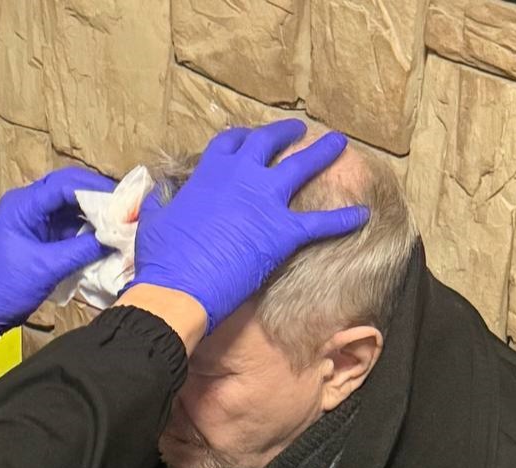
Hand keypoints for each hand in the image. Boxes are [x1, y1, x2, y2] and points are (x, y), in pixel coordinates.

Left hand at [0, 167, 117, 339]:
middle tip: (126, 206)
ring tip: (121, 219)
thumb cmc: (6, 288)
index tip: (122, 199)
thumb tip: (116, 237)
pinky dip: (87, 227)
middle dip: (98, 196)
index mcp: (22, 206)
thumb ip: (83, 250)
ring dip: (94, 211)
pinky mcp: (41, 234)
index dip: (95, 189)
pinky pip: (68, 223)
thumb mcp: (47, 268)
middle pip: (69, 188)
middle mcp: (27, 205)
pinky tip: (106, 234)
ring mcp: (34, 218)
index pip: (64, 185)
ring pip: (70, 204)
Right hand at [131, 119, 368, 332]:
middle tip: (299, 130)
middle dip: (286, 133)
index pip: (230, 142)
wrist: (179, 288)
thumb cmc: (163, 258)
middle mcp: (241, 177)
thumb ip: (159, 203)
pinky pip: (321, 221)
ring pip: (303, 166)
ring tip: (340, 144)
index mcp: (210, 173)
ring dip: (323, 153)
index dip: (242, 137)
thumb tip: (158, 194)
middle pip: (269, 142)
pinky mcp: (283, 231)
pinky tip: (362, 214)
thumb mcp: (153, 221)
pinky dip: (343, 218)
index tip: (248, 136)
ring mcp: (265, 201)